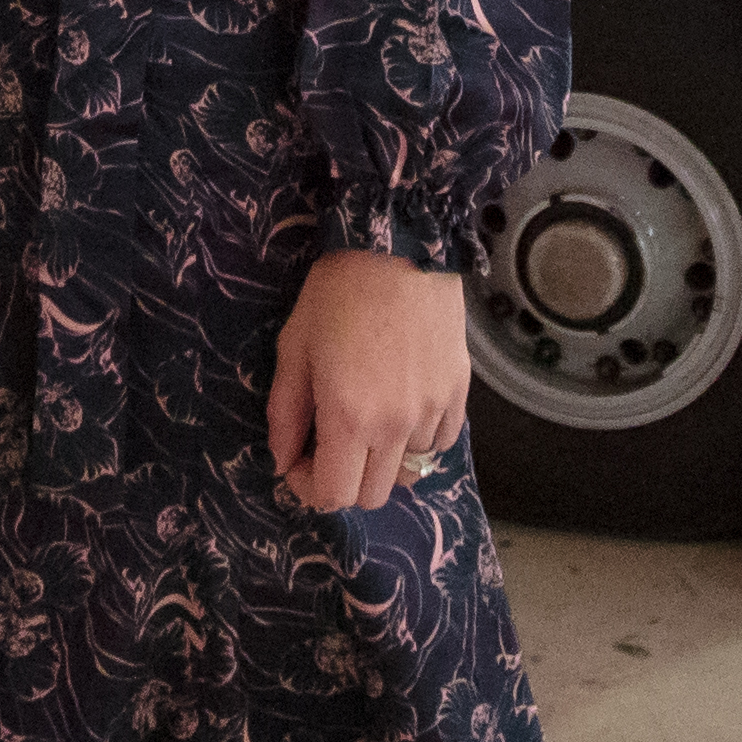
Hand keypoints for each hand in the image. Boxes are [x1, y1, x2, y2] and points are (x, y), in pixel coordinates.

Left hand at [268, 247, 469, 511]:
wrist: (401, 246)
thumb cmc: (338, 292)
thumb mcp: (294, 348)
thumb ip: (285, 412)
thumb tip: (283, 459)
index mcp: (349, 418)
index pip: (334, 496)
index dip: (308, 489)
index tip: (298, 460)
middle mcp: (396, 426)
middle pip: (371, 494)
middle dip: (342, 480)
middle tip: (327, 443)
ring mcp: (433, 411)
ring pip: (408, 472)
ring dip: (380, 461)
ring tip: (367, 423)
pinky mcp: (458, 393)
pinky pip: (440, 444)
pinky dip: (417, 442)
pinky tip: (401, 410)